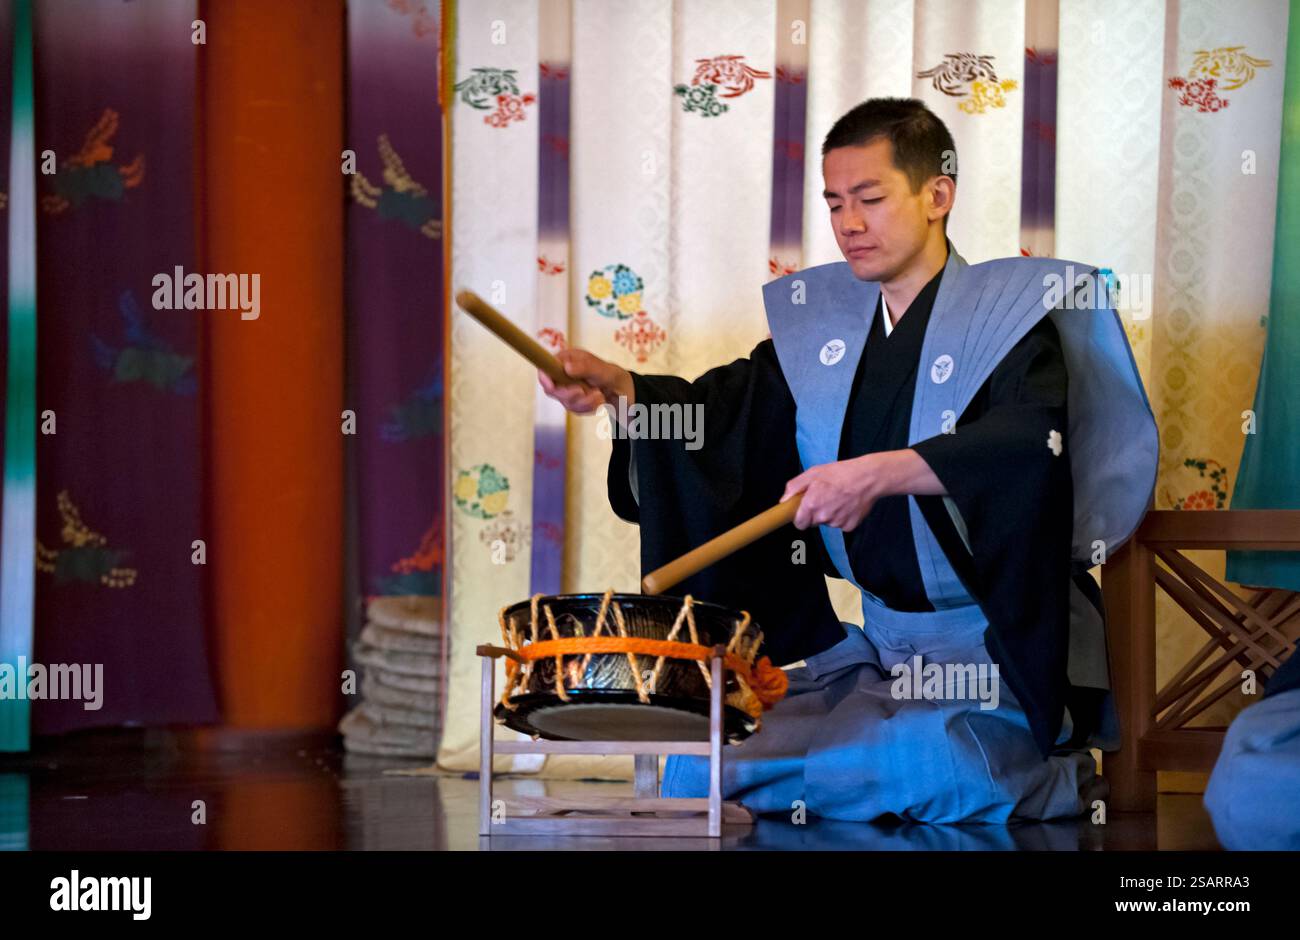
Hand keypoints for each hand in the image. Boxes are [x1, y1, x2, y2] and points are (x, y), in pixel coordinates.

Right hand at [538, 348, 634, 414]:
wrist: (619, 388)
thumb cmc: (608, 373)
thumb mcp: (599, 368)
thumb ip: (584, 367)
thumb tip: (567, 367)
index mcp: (565, 360)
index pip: (545, 368)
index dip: (545, 378)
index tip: (552, 387)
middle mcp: (562, 375)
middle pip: (553, 390)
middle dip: (570, 394)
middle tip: (583, 392)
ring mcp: (566, 389)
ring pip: (566, 402)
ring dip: (584, 402)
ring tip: (599, 395)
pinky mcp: (572, 402)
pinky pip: (575, 410)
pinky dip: (588, 407)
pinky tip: (598, 400)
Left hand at [781, 453, 897, 530]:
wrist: (869, 477)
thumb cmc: (841, 473)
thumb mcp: (814, 472)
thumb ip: (795, 487)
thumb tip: (783, 500)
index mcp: (812, 504)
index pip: (799, 524)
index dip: (800, 517)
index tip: (803, 511)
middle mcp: (823, 516)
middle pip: (813, 522)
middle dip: (816, 512)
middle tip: (825, 497)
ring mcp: (837, 522)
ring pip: (828, 523)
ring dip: (830, 513)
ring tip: (839, 497)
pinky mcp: (850, 526)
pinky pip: (841, 524)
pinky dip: (843, 516)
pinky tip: (848, 503)